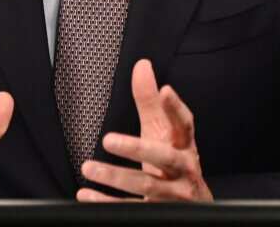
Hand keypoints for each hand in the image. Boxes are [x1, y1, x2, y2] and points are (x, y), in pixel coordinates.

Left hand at [77, 59, 212, 201]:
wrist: (192, 206)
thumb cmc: (174, 164)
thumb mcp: (164, 133)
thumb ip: (152, 102)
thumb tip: (142, 66)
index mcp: (184, 146)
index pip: (184, 125)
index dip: (175, 109)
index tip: (164, 90)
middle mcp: (182, 170)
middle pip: (163, 158)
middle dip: (137, 149)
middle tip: (108, 139)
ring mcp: (171, 194)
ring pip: (145, 187)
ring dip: (115, 177)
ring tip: (88, 167)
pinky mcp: (156, 212)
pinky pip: (130, 209)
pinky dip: (106, 203)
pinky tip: (87, 194)